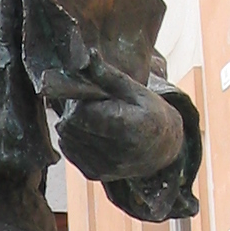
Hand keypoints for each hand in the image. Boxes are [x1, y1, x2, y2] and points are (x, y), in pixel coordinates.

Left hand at [55, 50, 183, 180]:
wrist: (163, 148)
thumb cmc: (148, 112)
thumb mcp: (134, 90)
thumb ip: (107, 75)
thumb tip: (87, 55)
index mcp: (127, 129)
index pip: (82, 113)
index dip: (81, 101)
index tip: (91, 96)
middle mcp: (116, 153)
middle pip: (71, 126)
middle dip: (73, 112)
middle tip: (87, 105)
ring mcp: (105, 168)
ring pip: (67, 139)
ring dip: (71, 125)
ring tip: (89, 118)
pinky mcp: (95, 175)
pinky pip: (69, 152)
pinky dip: (72, 138)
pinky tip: (87, 131)